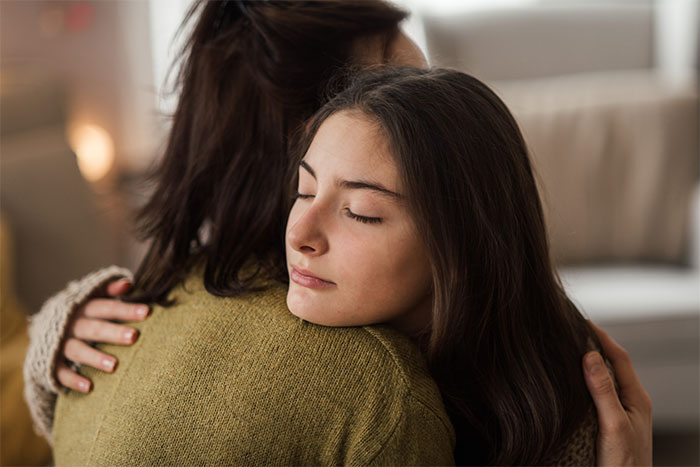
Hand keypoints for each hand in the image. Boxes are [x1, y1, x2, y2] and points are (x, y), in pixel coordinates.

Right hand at [56, 278, 149, 392]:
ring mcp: (59, 344)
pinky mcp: (51, 362)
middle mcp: (70, 325)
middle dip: (113, 333)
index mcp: (83, 307)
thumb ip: (111, 290)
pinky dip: (73, 380)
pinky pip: (60, 372)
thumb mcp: (93, 297)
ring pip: (77, 350)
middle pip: (93, 328)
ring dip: (94, 358)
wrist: (44, 329)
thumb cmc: (83, 313)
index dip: (125, 309)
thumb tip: (129, 284)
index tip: (147, 312)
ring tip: (114, 366)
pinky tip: (89, 388)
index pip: (106, 307)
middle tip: (133, 337)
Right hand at [584, 322, 652, 465]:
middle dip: (594, 345)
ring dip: (590, 363)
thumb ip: (603, 390)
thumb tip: (591, 355)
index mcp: (636, 398)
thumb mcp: (613, 425)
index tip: (583, 320)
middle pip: (613, 365)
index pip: (619, 357)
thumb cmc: (624, 464)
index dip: (601, 336)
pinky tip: (572, 381)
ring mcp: (621, 413)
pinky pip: (598, 394)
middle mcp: (631, 402)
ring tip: (570, 348)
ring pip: (605, 379)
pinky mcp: (610, 424)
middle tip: (572, 330)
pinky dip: (586, 381)